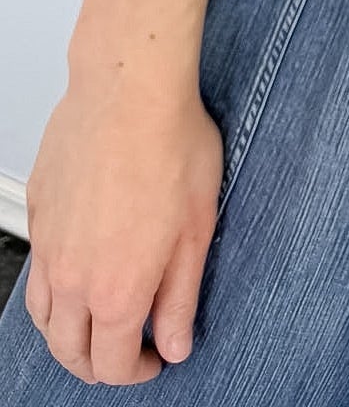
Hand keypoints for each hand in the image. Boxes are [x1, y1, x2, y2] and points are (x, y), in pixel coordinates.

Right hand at [22, 69, 224, 384]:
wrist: (130, 89)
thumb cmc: (170, 144)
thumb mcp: (198, 229)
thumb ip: (182, 296)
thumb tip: (177, 342)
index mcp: (117, 290)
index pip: (113, 364)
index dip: (137, 373)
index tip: (156, 359)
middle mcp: (73, 276)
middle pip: (69, 352)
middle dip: (98, 366)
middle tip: (126, 353)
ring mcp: (48, 245)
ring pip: (42, 317)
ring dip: (67, 335)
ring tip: (95, 325)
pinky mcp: (38, 211)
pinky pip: (36, 269)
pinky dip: (52, 290)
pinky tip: (75, 273)